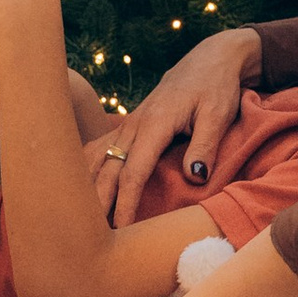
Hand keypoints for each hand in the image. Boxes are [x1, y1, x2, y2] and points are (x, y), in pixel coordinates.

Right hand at [97, 25, 263, 225]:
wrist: (210, 60)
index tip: (121, 229)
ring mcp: (129, 124)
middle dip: (98, 203)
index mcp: (154, 123)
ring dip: (87, 187)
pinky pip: (101, 147)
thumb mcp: (218, 113)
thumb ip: (205, 145)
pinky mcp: (130, 124)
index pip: (133, 172)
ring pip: (97, 159)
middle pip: (108, 170)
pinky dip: (87, 168)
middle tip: (91, 236)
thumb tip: (194, 177)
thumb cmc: (216, 87)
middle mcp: (134, 125)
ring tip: (81, 218)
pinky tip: (79, 187)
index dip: (125, 203)